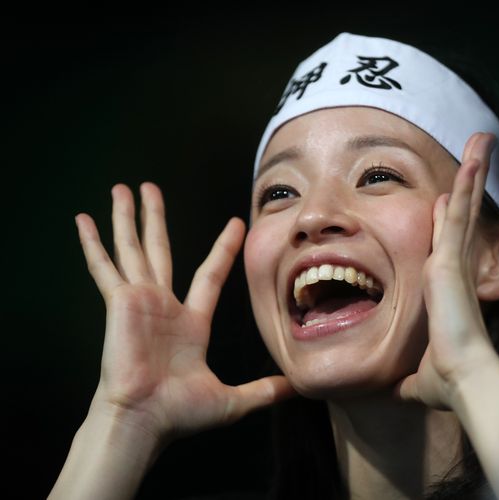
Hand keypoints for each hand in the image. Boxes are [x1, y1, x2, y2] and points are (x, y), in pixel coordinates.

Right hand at [76, 182, 293, 443]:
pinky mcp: (120, 303)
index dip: (222, 249)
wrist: (145, 421)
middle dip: (155, 218)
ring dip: (127, 218)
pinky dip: (94, 244)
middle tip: (150, 188)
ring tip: (123, 188)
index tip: (235, 223)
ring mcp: (139, 301)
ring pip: (133, 249)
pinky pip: (106, 267)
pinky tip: (84, 219)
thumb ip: (264, 391)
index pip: (210, 274)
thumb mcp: (233, 399)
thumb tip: (297, 389)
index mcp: (190, 323)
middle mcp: (163, 306)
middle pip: (160, 250)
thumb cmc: (180, 414)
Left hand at [395, 133, 498, 408]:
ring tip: (484, 138)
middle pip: (458, 217)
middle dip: (468, 187)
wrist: (463, 380)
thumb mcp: (420, 375)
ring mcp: (454, 259)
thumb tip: (400, 393)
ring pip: (462, 205)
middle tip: (479, 154)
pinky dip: (470, 180)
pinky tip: (479, 152)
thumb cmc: (446, 379)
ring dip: (474, 171)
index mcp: (443, 288)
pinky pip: (459, 209)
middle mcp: (451, 268)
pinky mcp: (452, 256)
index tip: (445, 200)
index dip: (446, 220)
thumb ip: (411, 378)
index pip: (444, 244)